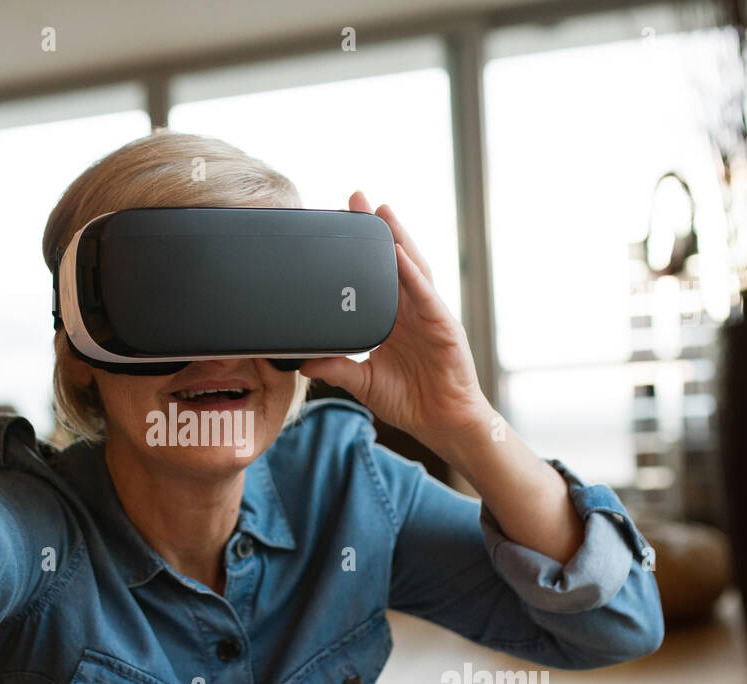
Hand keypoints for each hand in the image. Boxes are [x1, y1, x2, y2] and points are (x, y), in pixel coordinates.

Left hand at [300, 191, 493, 459]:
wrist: (442, 424)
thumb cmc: (409, 400)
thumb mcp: (361, 382)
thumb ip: (335, 368)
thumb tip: (302, 360)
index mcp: (392, 319)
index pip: (373, 275)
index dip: (358, 251)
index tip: (339, 223)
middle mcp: (411, 311)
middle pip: (393, 261)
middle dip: (377, 230)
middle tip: (356, 197)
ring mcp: (429, 316)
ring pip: (413, 269)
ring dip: (397, 239)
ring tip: (381, 212)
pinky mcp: (444, 329)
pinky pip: (427, 297)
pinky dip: (414, 275)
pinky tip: (401, 256)